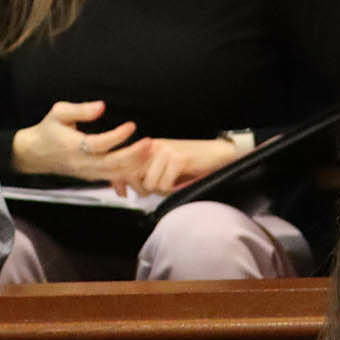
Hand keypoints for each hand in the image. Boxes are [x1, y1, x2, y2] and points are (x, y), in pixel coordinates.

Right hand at [12, 100, 148, 184]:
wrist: (36, 154)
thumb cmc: (49, 129)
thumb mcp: (58, 113)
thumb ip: (80, 109)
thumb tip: (102, 106)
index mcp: (73, 146)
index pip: (99, 144)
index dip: (117, 136)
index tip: (132, 125)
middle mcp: (82, 163)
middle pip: (112, 164)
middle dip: (134, 155)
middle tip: (150, 143)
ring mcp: (88, 173)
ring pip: (116, 173)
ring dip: (135, 165)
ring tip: (151, 151)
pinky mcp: (93, 177)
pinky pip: (114, 177)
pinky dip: (130, 172)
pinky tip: (143, 162)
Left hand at [117, 137, 243, 196]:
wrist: (219, 154)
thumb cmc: (194, 163)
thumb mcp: (165, 168)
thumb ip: (145, 174)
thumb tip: (125, 188)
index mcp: (148, 147)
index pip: (124, 165)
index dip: (120, 181)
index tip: (122, 193)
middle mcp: (153, 146)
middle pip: (134, 178)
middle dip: (145, 190)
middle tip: (161, 189)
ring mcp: (165, 151)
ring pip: (150, 184)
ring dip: (163, 191)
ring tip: (176, 184)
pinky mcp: (177, 159)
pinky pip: (165, 185)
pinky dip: (174, 190)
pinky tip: (183, 183)